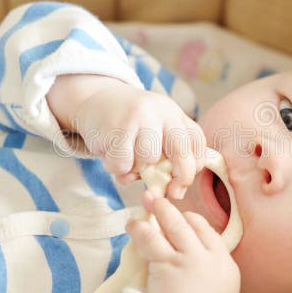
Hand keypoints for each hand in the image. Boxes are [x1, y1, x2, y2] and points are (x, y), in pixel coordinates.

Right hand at [50, 75, 205, 197]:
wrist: (95, 98)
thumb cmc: (128, 126)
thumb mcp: (153, 134)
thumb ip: (163, 161)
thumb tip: (165, 193)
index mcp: (175, 114)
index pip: (196, 143)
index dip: (194, 168)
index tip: (181, 183)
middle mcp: (163, 111)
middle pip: (181, 151)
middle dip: (180, 177)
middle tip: (170, 191)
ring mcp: (141, 116)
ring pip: (148, 160)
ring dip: (136, 169)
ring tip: (126, 158)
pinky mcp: (118, 125)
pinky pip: (123, 163)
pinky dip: (116, 167)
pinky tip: (110, 154)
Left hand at [126, 195, 239, 292]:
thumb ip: (210, 274)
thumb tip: (192, 259)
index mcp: (227, 266)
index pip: (209, 232)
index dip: (192, 221)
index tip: (182, 217)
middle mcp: (211, 258)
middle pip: (190, 224)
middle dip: (171, 209)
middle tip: (158, 198)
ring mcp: (189, 259)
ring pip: (171, 226)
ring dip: (155, 212)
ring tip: (143, 205)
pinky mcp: (167, 264)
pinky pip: (151, 240)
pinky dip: (139, 229)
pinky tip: (132, 226)